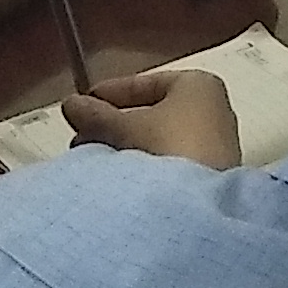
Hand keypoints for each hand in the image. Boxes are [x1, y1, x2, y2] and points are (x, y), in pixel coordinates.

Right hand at [65, 68, 240, 168]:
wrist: (196, 204)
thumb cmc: (167, 149)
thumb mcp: (123, 127)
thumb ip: (96, 115)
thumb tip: (72, 104)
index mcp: (201, 86)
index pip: (149, 83)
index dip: (113, 93)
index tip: (85, 103)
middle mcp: (214, 113)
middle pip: (153, 114)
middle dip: (115, 125)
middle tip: (84, 136)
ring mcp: (214, 148)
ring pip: (160, 142)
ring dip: (126, 148)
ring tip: (94, 162)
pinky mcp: (209, 180)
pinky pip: (169, 165)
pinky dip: (144, 167)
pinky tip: (118, 181)